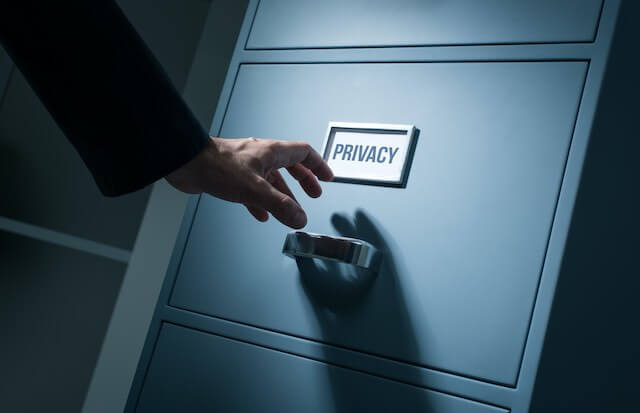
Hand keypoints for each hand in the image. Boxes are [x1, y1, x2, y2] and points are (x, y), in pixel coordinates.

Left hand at [166, 137, 333, 228]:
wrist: (186, 163)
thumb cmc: (216, 166)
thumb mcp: (255, 189)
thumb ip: (280, 205)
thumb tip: (300, 218)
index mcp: (271, 152)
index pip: (303, 153)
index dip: (318, 165)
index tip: (327, 177)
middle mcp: (260, 156)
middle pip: (290, 166)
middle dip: (303, 181)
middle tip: (313, 193)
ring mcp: (246, 166)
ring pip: (271, 180)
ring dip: (283, 195)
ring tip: (290, 210)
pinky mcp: (231, 177)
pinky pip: (253, 190)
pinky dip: (261, 202)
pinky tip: (261, 214)